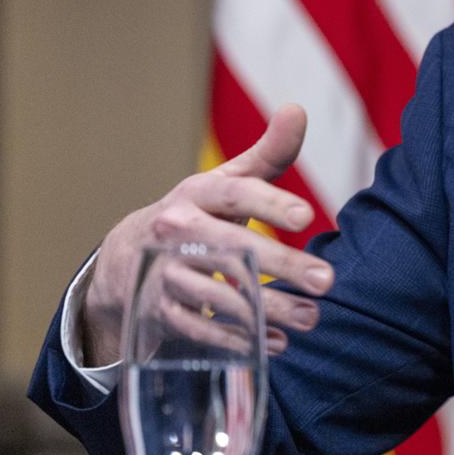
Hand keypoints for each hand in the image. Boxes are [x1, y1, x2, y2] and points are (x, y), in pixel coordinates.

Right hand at [80, 104, 333, 364]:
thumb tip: (298, 109)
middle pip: (229, 248)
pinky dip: (237, 340)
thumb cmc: (195, 214)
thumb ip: (267, 154)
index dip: (269, 203)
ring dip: (267, 311)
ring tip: (311, 318)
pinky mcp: (157, 310)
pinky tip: (276, 345)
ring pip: (216, 293)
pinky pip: (197, 328)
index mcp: (196, 195)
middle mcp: (174, 231)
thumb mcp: (224, 183)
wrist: (126, 259)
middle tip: (327, 281)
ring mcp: (162, 272)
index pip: (234, 194)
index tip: (307, 217)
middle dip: (280, 265)